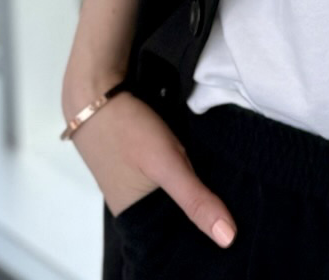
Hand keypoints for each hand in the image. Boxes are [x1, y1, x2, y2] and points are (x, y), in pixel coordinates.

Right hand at [68, 91, 237, 247]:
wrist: (96, 91)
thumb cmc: (128, 129)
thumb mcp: (167, 163)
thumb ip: (194, 199)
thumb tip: (227, 238)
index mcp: (132, 216)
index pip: (175, 233)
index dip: (200, 227)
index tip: (229, 218)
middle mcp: (128, 202)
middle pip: (173, 210)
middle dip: (197, 202)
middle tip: (232, 192)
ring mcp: (130, 178)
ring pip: (168, 188)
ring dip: (189, 182)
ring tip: (222, 175)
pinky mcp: (134, 158)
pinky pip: (163, 170)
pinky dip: (178, 166)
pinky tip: (198, 158)